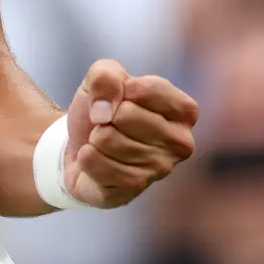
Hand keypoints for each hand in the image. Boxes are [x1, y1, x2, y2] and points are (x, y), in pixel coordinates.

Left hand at [62, 59, 198, 207]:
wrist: (80, 148)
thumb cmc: (103, 109)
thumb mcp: (102, 77)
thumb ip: (106, 75)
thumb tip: (105, 109)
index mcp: (183, 112)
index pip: (149, 89)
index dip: (121, 88)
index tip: (119, 98)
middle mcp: (181, 143)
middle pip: (126, 114)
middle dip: (105, 115)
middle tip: (108, 124)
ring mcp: (160, 169)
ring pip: (107, 139)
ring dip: (95, 137)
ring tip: (103, 142)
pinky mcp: (133, 188)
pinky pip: (95, 161)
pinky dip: (85, 155)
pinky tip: (95, 159)